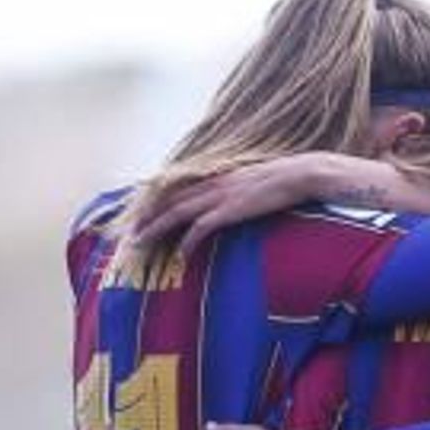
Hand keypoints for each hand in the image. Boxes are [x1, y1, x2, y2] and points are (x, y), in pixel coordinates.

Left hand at [133, 154, 333, 247]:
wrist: (301, 174)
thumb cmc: (282, 180)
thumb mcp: (251, 181)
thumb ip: (235, 189)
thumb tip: (229, 202)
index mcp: (215, 176)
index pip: (175, 188)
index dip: (155, 201)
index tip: (139, 214)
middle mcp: (211, 183)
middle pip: (168, 200)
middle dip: (145, 217)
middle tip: (128, 234)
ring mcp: (219, 196)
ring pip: (176, 213)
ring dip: (155, 229)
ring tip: (139, 244)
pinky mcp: (230, 210)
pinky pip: (200, 228)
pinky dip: (187, 242)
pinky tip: (179, 255)